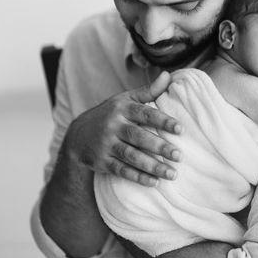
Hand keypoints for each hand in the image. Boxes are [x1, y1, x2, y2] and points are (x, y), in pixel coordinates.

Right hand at [65, 71, 181, 185]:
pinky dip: (137, 177)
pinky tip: (154, 182)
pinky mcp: (102, 161)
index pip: (145, 113)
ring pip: (131, 156)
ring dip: (152, 166)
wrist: (78, 135)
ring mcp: (106, 144)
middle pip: (139, 137)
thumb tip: (169, 75)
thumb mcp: (125, 99)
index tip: (180, 129)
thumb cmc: (111, 115)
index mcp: (122, 108)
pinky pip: (121, 170)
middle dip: (159, 147)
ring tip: (172, 173)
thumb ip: (148, 91)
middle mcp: (113, 125)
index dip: (162, 121)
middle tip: (179, 155)